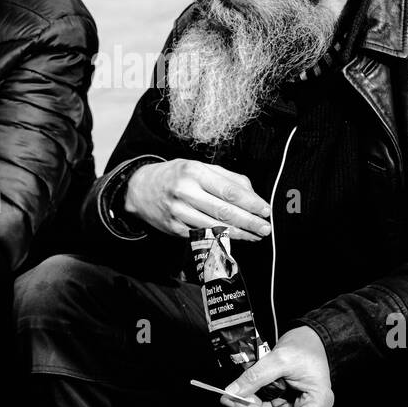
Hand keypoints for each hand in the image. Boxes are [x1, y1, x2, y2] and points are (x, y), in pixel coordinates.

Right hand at [123, 159, 271, 240]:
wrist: (141, 189)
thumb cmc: (177, 175)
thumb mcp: (200, 167)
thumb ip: (228, 178)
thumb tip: (252, 196)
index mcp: (195, 171)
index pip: (229, 190)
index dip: (251, 203)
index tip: (266, 210)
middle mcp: (185, 191)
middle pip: (224, 211)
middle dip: (249, 221)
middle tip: (266, 228)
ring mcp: (178, 212)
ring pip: (215, 226)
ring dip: (239, 234)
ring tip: (256, 236)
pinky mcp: (174, 228)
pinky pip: (203, 235)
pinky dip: (222, 238)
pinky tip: (235, 239)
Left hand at [220, 326, 334, 406]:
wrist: (309, 336)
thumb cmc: (304, 346)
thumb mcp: (280, 358)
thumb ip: (256, 376)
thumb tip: (233, 392)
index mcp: (318, 401)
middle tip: (229, 403)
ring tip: (230, 399)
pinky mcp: (285, 402)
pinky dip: (252, 405)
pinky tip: (238, 399)